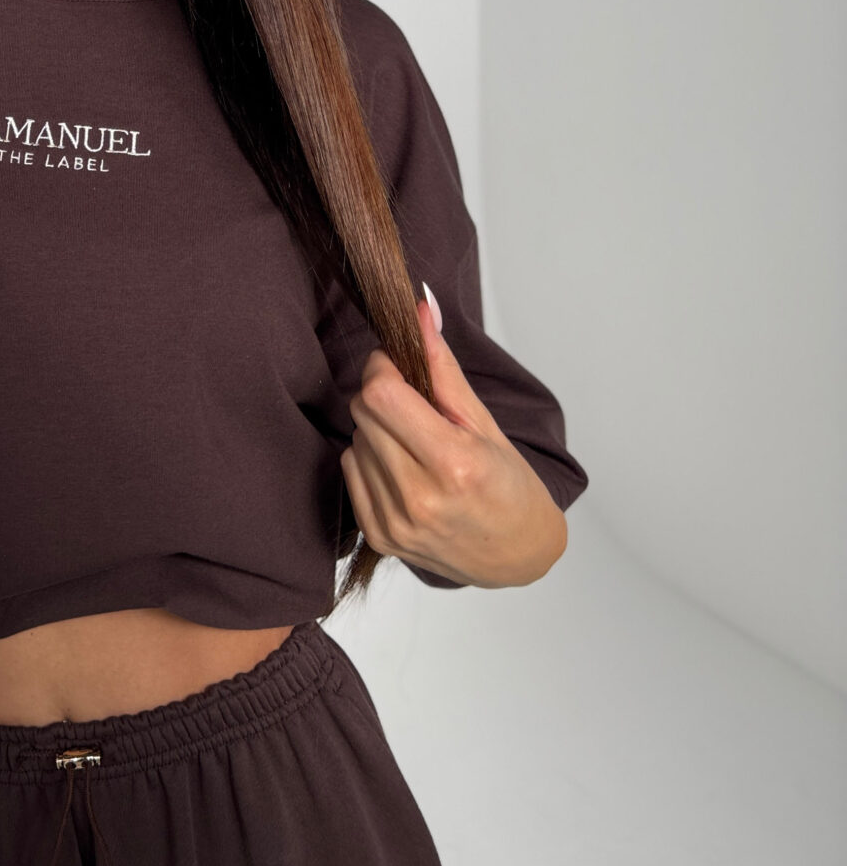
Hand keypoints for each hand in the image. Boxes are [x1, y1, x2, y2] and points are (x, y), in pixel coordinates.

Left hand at [341, 289, 567, 587]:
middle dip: (382, 395)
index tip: (400, 366)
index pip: (381, 394)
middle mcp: (418, 498)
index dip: (384, 368)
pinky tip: (404, 468)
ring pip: (354, 439)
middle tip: (416, 406)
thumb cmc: (509, 487)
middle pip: (362, 412)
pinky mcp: (378, 536)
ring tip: (417, 445)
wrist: (516, 555)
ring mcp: (395, 522)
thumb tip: (419, 309)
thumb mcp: (484, 423)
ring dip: (378, 430)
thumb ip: (443, 367)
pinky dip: (371, 458)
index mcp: (453, 464)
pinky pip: (350, 470)